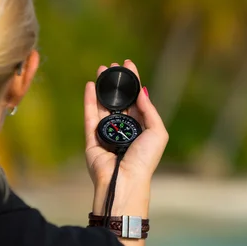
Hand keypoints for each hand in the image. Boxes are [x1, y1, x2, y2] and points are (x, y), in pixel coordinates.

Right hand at [84, 60, 168, 189]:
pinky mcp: (92, 138)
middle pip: (119, 100)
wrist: (125, 181)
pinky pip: (89, 115)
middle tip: (113, 66)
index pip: (136, 99)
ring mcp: (107, 133)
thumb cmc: (145, 159)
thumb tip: (142, 91)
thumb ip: (149, 110)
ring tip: (101, 70)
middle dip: (116, 82)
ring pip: (103, 105)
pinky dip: (89, 100)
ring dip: (102, 87)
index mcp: (141, 127)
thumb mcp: (157, 132)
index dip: (133, 82)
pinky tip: (90, 86)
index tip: (129, 65)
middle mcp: (124, 128)